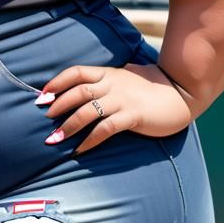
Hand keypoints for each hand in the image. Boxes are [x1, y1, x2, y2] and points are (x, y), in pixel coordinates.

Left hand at [35, 63, 191, 154]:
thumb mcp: (124, 78)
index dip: (57, 82)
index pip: (76, 72)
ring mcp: (123, 100)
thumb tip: (83, 88)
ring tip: (54, 139)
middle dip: (58, 105)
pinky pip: (106, 129)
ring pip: (88, 111)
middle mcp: (112, 84)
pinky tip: (80, 150)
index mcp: (108, 73)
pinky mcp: (133, 116)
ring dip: (69, 125)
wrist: (180, 93)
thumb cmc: (150, 87)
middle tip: (44, 117)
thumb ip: (105, 81)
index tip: (42, 95)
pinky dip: (90, 140)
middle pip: (78, 91)